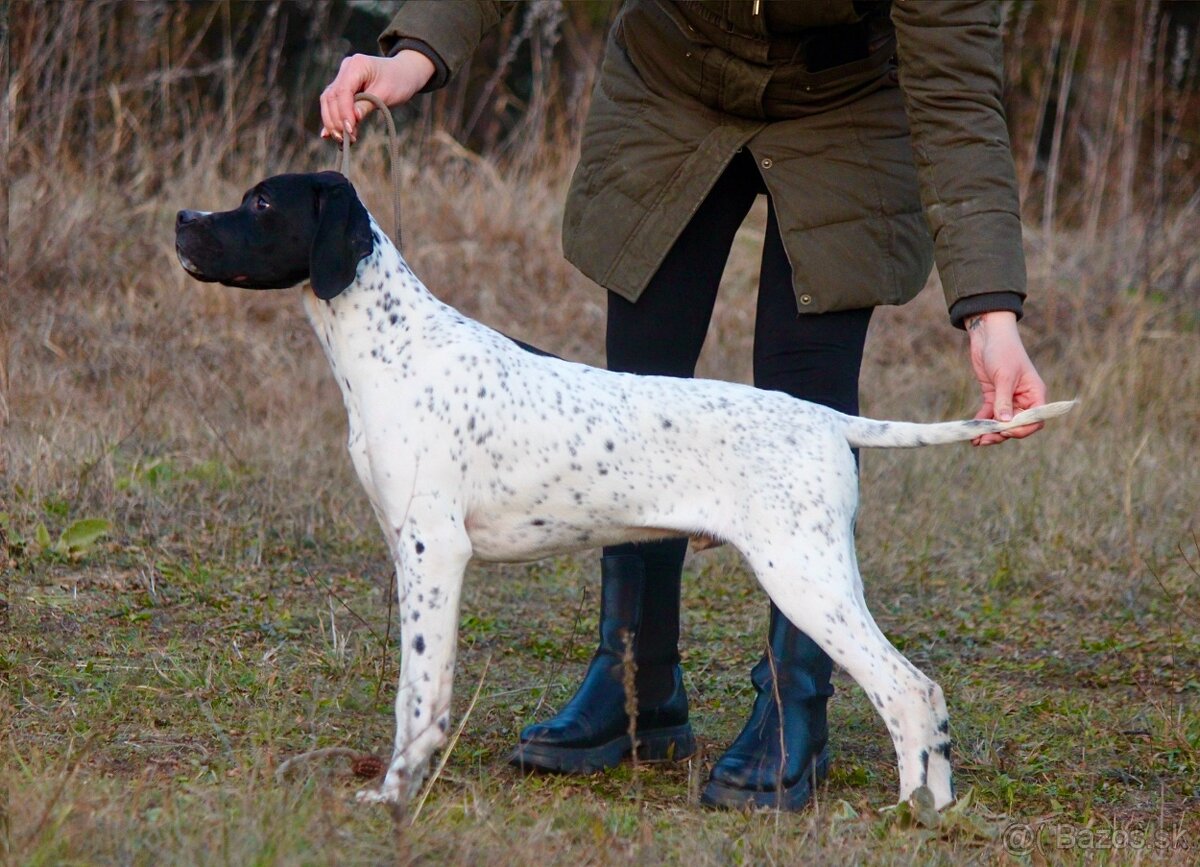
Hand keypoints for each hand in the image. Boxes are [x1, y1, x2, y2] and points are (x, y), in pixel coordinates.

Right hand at [319, 51, 434, 142]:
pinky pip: (333, 103)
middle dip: (336, 120)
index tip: (349, 130)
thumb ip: (366, 105)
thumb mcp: (385, 94)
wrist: (404, 73)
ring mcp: (342, 77)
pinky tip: (329, 135)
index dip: (343, 112)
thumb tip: (352, 120)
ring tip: (341, 140)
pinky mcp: (343, 88)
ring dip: (332, 122)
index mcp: (357, 65)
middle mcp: (346, 68)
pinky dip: (333, 119)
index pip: (343, 91)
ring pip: (328, 101)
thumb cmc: (398, 82)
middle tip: (344, 140)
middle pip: (331, 96)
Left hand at [965, 311, 1046, 445]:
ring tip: (976, 440)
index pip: (1035, 420)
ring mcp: (1008, 399)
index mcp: (1035, 394)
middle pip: (1017, 425)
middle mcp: (1024, 399)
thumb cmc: (1003, 351)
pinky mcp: (993, 396)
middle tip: (985, 439)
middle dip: (1002, 434)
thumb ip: (1004, 400)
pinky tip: (972, 432)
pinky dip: (982, 423)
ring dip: (990, 432)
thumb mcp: (1004, 376)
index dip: (1022, 429)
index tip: (1005, 430)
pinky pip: (989, 415)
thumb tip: (1004, 422)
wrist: (988, 336)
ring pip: (1001, 422)